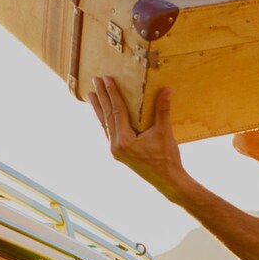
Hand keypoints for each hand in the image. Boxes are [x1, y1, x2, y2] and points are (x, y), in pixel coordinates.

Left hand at [87, 78, 190, 201]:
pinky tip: (102, 114)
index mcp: (124, 141)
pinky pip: (108, 132)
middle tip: (95, 80)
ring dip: (98, 109)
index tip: (106, 79)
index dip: (112, 94)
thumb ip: (162, 110)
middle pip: (107, 116)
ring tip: (91, 95)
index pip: (116, 111)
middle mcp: (115, 146)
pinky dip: (105, 121)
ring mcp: (115, 151)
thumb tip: (166, 89)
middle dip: (102, 97)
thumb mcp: (165, 133)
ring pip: (104, 125)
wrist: (167, 181)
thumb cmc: (167, 158)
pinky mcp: (119, 154)